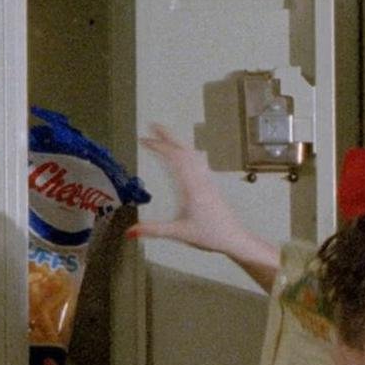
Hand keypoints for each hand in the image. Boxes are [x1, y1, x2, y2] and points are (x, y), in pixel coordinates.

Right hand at [126, 125, 254, 256]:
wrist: (235, 239)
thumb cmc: (210, 235)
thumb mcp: (178, 233)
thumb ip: (153, 230)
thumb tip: (130, 232)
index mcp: (192, 186)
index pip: (174, 157)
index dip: (159, 145)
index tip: (144, 139)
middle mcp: (200, 179)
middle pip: (184, 149)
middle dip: (168, 136)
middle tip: (153, 126)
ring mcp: (207, 181)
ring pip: (193, 154)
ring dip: (178, 143)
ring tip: (166, 138)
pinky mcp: (211, 186)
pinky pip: (198, 162)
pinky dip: (187, 153)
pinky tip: (185, 156)